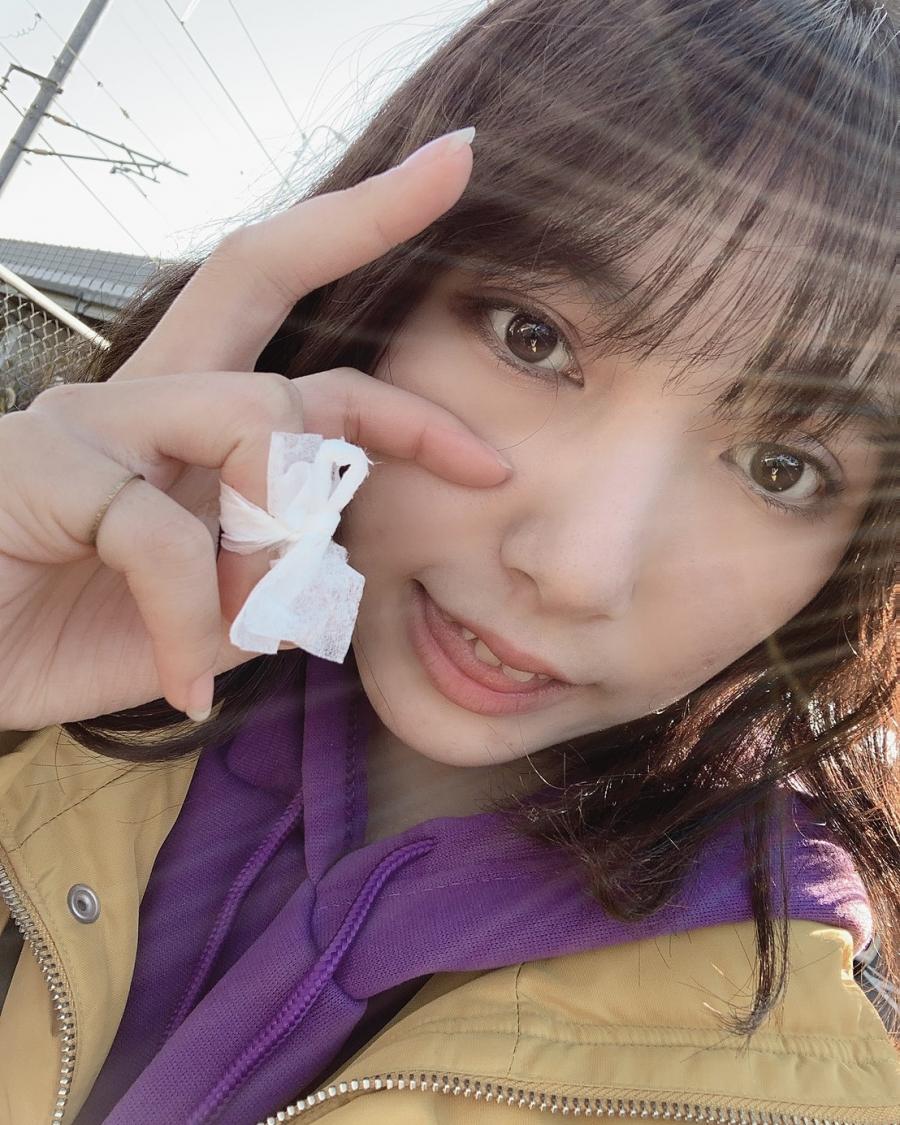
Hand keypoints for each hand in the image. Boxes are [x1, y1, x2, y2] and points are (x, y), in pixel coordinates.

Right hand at [0, 130, 508, 729]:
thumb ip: (270, 588)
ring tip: (256, 621)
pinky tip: (185, 684)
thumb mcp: (198, 622)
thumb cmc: (59, 637)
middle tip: (458, 163)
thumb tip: (326, 581)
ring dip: (286, 531)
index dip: (360, 241)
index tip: (450, 176)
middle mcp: (142, 397)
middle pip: (258, 276)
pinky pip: (165, 537)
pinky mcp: (43, 468)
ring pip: (255, 415)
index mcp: (185, 426)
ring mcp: (90, 422)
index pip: (284, 316)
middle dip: (364, 218)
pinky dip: (194, 623)